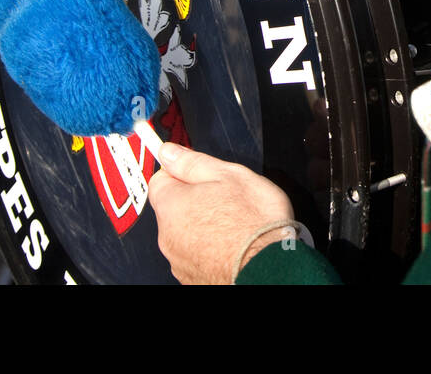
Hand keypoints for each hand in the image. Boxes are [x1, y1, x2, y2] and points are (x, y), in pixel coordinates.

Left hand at [147, 142, 294, 283]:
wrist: (270, 267)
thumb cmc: (253, 222)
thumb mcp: (228, 175)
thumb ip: (193, 162)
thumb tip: (170, 152)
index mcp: (172, 204)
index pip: (160, 179)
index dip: (181, 171)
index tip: (197, 171)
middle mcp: (168, 236)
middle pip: (174, 208)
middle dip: (195, 201)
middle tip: (225, 197)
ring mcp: (180, 261)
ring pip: (186, 234)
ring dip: (203, 226)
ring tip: (235, 224)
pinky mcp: (194, 278)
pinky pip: (197, 255)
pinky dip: (211, 249)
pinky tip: (234, 244)